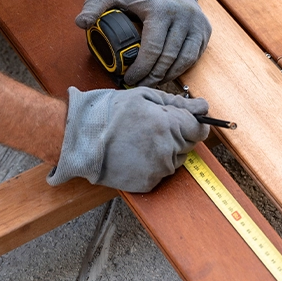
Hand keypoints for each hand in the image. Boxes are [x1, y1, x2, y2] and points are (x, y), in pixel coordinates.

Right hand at [48, 86, 210, 192]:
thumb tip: (202, 107)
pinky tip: (136, 153)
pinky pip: (161, 172)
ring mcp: (157, 170)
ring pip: (177, 159)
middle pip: (190, 144)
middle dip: (178, 134)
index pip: (200, 128)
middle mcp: (166, 150)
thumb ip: (177, 102)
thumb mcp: (142, 97)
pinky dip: (154, 164)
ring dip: (167, 149)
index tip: (184, 118)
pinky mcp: (147, 184)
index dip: (194, 122)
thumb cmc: (108, 113)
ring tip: (141, 139)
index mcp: (168, 125)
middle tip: (153, 126)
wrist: (79, 139)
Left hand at [76, 0, 210, 86]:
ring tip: (151, 82)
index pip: (153, 48)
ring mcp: (196, 24)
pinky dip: (180, 69)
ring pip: (183, 61)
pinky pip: (194, 57)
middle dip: (152, 76)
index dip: (141, 69)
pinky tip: (167, 74)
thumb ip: (95, 6)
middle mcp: (183, 16)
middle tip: (139, 84)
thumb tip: (81, 23)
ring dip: (167, 76)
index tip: (130, 78)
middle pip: (168, 58)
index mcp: (161, 9)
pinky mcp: (204, 30)